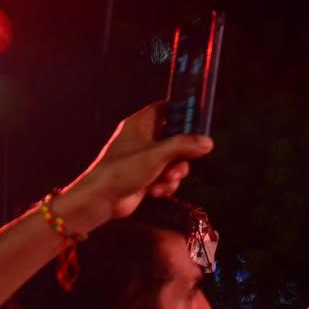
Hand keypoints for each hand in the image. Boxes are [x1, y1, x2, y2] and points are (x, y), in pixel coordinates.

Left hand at [63, 102, 213, 229]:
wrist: (100, 200)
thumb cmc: (122, 170)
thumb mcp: (156, 154)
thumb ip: (183, 146)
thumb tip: (207, 141)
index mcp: (140, 124)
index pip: (164, 108)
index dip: (180, 112)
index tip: (196, 122)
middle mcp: (143, 138)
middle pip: (175, 139)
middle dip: (181, 156)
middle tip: (179, 165)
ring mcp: (144, 158)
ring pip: (174, 161)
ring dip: (173, 174)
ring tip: (164, 182)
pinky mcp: (146, 176)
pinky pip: (166, 176)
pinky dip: (165, 185)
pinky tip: (156, 192)